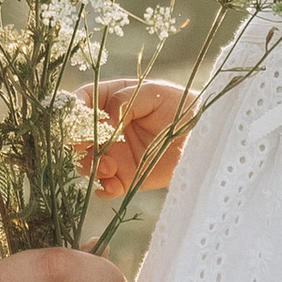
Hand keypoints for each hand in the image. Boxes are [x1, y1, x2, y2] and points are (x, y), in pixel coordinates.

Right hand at [77, 76, 186, 197]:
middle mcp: (109, 128)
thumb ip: (124, 102)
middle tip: (92, 148)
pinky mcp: (126, 176)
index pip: (83, 101)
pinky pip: (105, 186)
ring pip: (87, 162)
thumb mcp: (153, 94)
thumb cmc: (182, 106)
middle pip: (79, 136)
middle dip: (79, 144)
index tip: (81, 122)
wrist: (204, 136)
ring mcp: (116, 153)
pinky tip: (114, 186)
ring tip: (109, 168)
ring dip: (91, 167)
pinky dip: (103, 188)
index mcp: (113, 100)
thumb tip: (103, 122)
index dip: (76, 111)